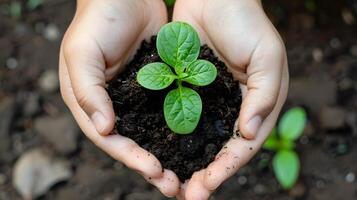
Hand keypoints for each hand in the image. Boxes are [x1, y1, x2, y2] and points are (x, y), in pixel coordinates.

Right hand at [59, 0, 179, 196]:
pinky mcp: (158, 87)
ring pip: (154, 133)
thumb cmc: (98, 20)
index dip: (130, 157)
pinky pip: (169, 112)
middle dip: (153, 166)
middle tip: (175, 186)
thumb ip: (88, 92)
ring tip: (188, 175)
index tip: (154, 170)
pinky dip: (180, 130)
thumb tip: (104, 130)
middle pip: (133, 143)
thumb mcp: (82, 54)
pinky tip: (196, 143)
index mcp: (91, 103)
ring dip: (169, 154)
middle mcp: (114, 105)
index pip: (109, 139)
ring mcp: (137, 98)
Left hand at [173, 0, 288, 198]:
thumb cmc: (246, 23)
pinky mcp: (184, 90)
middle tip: (186, 195)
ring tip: (168, 183)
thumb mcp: (267, 57)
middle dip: (204, 174)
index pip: (243, 145)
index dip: (226, 167)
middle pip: (217, 149)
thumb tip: (249, 134)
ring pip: (195, 139)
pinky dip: (169, 137)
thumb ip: (264, 96)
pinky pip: (176, 118)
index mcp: (255, 106)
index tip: (206, 185)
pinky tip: (156, 152)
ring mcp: (205, 101)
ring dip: (183, 162)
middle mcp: (230, 109)